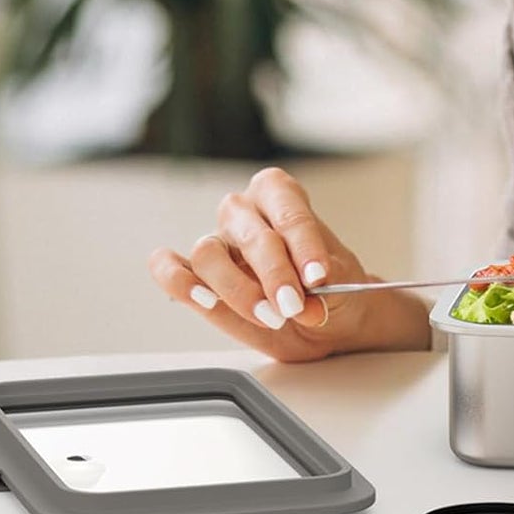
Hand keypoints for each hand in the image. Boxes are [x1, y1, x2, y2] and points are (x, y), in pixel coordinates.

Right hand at [148, 166, 429, 361]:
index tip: (319, 275)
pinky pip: (169, 269)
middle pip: (249, 234)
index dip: (302, 242)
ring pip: (208, 254)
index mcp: (280, 195)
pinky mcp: (196, 277)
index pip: (286, 207)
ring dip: (238, 290)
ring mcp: (217, 244)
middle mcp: (244, 213)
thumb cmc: (334, 288)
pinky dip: (178, 280)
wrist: (330, 318)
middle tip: (294, 305)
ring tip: (271, 317)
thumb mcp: (344, 286)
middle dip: (274, 273)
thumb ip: (328, 289)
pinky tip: (201, 298)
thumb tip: (310, 301)